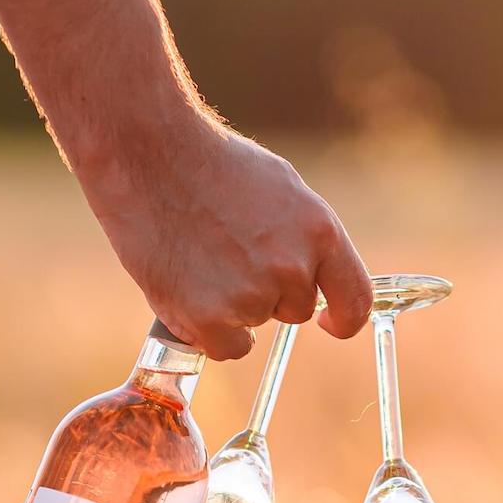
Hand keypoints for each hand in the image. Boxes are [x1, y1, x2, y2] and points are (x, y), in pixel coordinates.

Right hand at [78, 110, 372, 359]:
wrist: (147, 155)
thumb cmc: (208, 164)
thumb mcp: (280, 188)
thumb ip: (302, 236)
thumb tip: (310, 272)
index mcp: (319, 231)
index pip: (354, 298)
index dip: (342, 319)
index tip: (328, 323)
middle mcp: (292, 268)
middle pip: (294, 311)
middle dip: (267, 294)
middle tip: (226, 256)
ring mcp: (252, 296)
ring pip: (253, 325)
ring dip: (231, 307)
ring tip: (199, 259)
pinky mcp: (210, 319)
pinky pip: (226, 348)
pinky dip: (207, 330)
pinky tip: (187, 291)